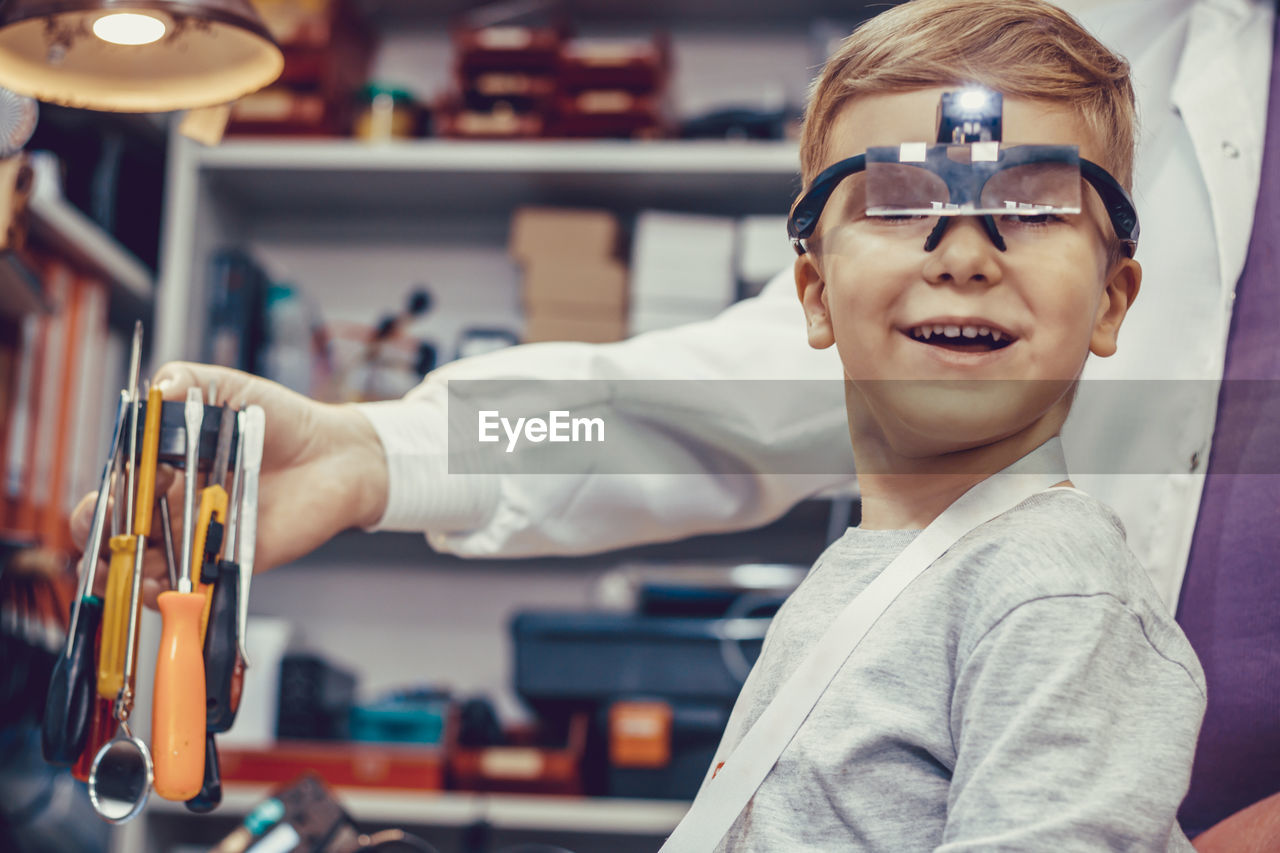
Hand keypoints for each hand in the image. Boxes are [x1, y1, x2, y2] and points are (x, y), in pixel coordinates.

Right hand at [69, 362, 388, 606]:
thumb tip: (161, 388)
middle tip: (117, 534)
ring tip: (131, 568)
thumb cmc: (279, 420)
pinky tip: (160, 586)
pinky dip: (165, 593)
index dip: (105, 499)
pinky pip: (189, 587)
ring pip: (144, 569)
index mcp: (164, 469)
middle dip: (101, 541)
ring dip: (126, 575)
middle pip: (118, 537)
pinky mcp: (228, 562)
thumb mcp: (228, 389)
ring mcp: (200, 539)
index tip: (119, 491)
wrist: (333, 453)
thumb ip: (188, 380)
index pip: (114, 494)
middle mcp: (175, 508)